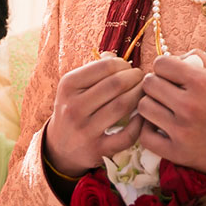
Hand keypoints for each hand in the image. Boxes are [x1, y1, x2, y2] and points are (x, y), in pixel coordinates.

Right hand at [41, 55, 145, 173]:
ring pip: (122, 106)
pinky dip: (139, 124)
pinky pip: (127, 135)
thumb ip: (93, 70)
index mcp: (68, 86)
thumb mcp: (74, 88)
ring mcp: (85, 130)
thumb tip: (115, 56)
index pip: (105, 66)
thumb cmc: (73, 110)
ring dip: (140, 96)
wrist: (60, 146)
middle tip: (142, 79)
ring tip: (144, 93)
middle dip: (136, 78)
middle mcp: (73, 107)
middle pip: (116, 84)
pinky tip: (142, 116)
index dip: (123, 65)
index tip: (129, 69)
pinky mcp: (98, 149)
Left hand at [138, 53, 205, 181]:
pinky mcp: (178, 152)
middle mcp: (190, 105)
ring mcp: (182, 130)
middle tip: (163, 92)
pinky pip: (144, 135)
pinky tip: (158, 127)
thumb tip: (174, 57)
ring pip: (144, 107)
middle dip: (155, 84)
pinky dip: (147, 130)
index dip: (163, 68)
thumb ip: (200, 62)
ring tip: (162, 109)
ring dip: (151, 105)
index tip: (168, 75)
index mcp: (203, 83)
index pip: (161, 63)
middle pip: (149, 83)